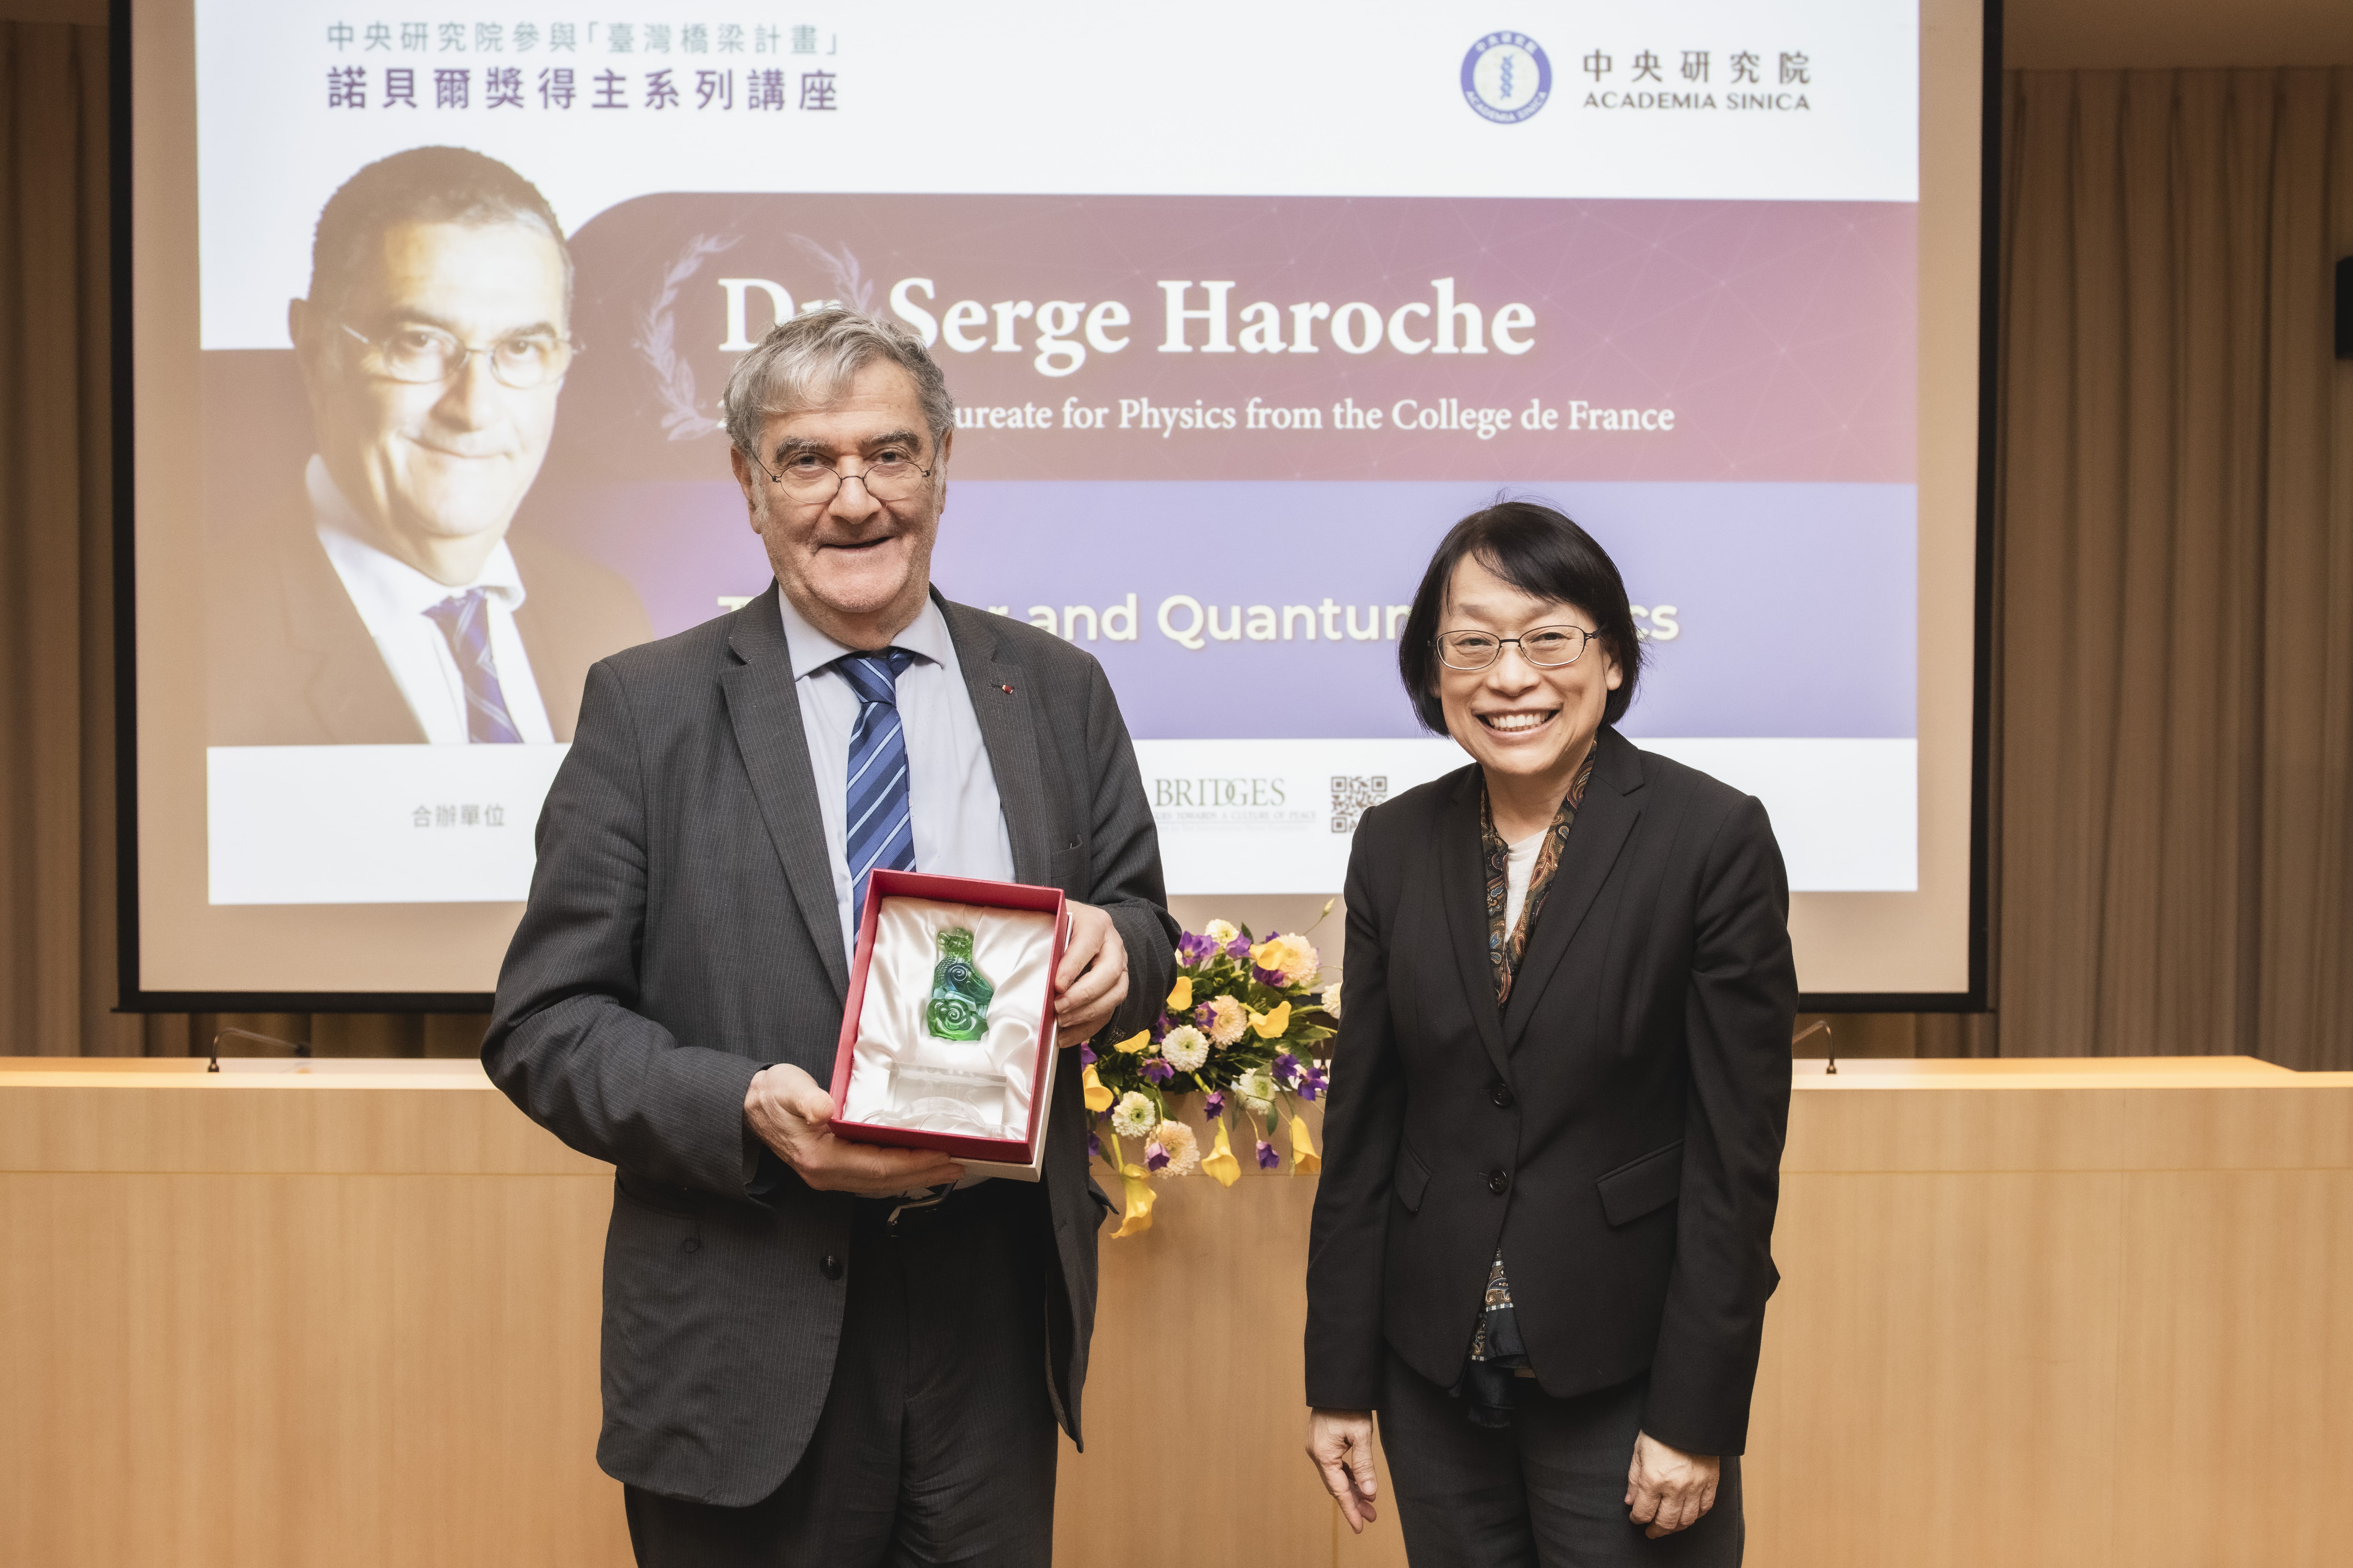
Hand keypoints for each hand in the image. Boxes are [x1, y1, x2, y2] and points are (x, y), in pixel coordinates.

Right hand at [744, 1063, 963, 1195]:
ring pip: (881, 1182)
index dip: (912, 1163)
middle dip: (923, 1174)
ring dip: (915, 1176)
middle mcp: (827, 1174)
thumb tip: (824, 1109)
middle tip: (958, 1165)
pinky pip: (873, 1176)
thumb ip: (808, 1100)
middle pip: (885, 1180)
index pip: (877, 1166)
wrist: (750, 1106)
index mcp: (821, 1158)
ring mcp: (830, 1175)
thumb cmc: (773, 1095)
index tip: (942, 1154)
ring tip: (946, 1167)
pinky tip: (915, 1165)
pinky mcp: (834, 1168)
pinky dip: (899, 1172)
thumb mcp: (788, 1089)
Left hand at [1053, 900, 1129, 1043]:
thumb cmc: (1060, 925)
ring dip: (1087, 1014)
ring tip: (1061, 1023)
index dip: (1074, 965)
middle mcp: (1113, 946)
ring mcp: (1119, 970)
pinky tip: (1065, 1037)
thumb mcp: (1052, 922)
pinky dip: (1087, 1028)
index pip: (1089, 943)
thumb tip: (1032, 967)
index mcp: (1096, 923)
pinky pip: (1108, 1013)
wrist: (1078, 928)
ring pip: (1115, 995)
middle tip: (1058, 1007)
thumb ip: (1047, 938)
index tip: (1057, 985)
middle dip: (1084, 995)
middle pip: (1110, 973)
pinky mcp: (1114, 990)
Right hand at [1306, 1408, 1380, 1532]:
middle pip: (1336, 1485)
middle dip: (1353, 1501)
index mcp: (1323, 1454)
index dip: (1350, 1509)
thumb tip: (1369, 1493)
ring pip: (1335, 1476)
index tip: (1360, 1527)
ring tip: (1369, 1504)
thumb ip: (1364, 1465)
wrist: (1337, 1383)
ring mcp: (1317, 1447)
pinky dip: (1346, 1475)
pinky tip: (1358, 1482)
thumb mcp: (1362, 1435)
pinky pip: (1334, 1465)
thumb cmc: (1349, 1406)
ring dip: (1351, 1489)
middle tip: (1371, 1517)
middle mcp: (1316, 1453)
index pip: (1339, 1490)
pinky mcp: (1321, 1442)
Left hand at [1625, 1430, 1718, 1537]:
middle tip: (1651, 1532)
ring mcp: (1695, 1486)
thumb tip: (1630, 1502)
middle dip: (1656, 1530)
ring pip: (1686, 1520)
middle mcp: (1675, 1487)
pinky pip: (1705, 1508)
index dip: (1637, 1519)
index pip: (1644, 1511)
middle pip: (1665, 1521)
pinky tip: (1688, 1516)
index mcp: (1653, 1479)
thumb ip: (1634, 1479)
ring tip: (1668, 1527)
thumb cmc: (1660, 1432)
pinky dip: (1696, 1516)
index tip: (1636, 1519)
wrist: (1688, 1417)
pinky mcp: (1711, 1482)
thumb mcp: (1638, 1452)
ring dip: (1675, 1528)